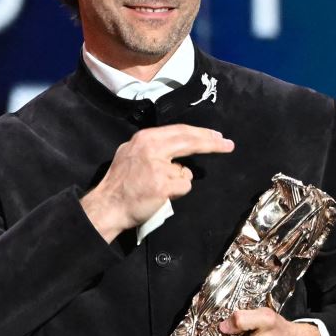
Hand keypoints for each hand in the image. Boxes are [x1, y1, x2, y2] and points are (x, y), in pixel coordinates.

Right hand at [80, 125, 232, 240]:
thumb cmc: (120, 182)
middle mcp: (152, 148)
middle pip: (190, 141)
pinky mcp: (162, 186)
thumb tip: (175, 147)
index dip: (201, 133)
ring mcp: (158, 167)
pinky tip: (161, 195)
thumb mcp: (131, 152)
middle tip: (227, 144)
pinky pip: (184, 186)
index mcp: (145, 138)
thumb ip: (152, 147)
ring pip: (186, 171)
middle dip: (211, 142)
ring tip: (160, 188)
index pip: (180, 131)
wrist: (108, 205)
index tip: (216, 135)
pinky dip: (177, 192)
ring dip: (179, 180)